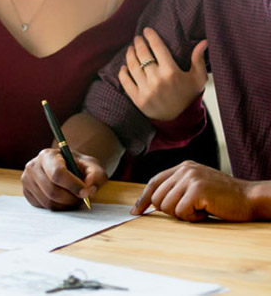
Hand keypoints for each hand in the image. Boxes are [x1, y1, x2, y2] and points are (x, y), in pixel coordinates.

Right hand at [21, 148, 107, 209]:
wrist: (65, 166)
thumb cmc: (78, 166)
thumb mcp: (92, 166)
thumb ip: (96, 175)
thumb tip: (88, 188)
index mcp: (47, 155)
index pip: (57, 173)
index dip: (73, 185)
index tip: (86, 192)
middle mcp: (33, 166)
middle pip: (52, 191)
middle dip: (71, 199)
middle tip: (82, 198)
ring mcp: (27, 180)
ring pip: (48, 202)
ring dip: (65, 205)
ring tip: (74, 198)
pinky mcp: (27, 193)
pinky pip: (43, 207)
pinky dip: (57, 207)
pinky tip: (63, 199)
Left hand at [118, 27, 207, 119]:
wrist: (180, 119)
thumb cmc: (189, 95)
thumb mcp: (198, 78)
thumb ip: (199, 59)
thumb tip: (204, 41)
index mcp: (171, 72)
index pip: (158, 48)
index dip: (151, 36)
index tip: (146, 30)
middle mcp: (157, 80)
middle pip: (143, 55)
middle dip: (139, 43)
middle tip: (137, 38)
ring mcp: (146, 90)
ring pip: (133, 67)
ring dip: (130, 55)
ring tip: (131, 49)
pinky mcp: (137, 99)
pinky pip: (126, 82)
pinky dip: (123, 73)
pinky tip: (124, 66)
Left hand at [131, 160, 256, 221]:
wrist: (249, 198)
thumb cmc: (224, 197)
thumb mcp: (197, 186)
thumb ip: (178, 188)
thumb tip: (153, 202)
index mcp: (182, 167)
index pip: (154, 182)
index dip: (143, 198)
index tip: (135, 211)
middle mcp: (184, 169)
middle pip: (157, 198)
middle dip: (170, 211)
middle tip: (190, 211)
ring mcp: (191, 178)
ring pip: (167, 206)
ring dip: (183, 215)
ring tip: (200, 209)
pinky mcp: (197, 189)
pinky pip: (181, 212)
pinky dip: (193, 218)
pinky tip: (206, 211)